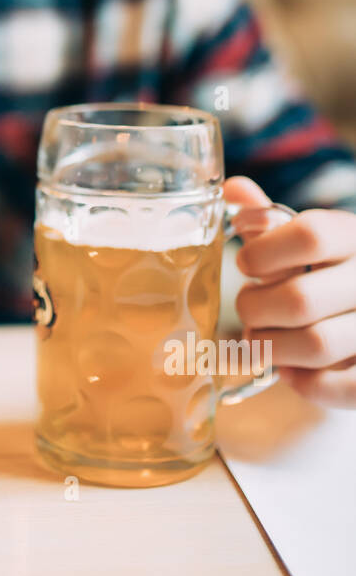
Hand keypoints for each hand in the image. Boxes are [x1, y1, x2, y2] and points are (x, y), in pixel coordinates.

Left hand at [223, 177, 355, 406]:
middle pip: (300, 299)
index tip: (245, 262)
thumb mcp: (307, 241)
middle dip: (255, 309)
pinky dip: (301, 381)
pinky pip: (335, 387)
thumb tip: (231, 188)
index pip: (310, 235)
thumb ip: (270, 219)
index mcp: (354, 239)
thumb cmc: (327, 273)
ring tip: (260, 339)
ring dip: (270, 347)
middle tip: (247, 310)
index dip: (263, 251)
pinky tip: (289, 366)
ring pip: (313, 345)